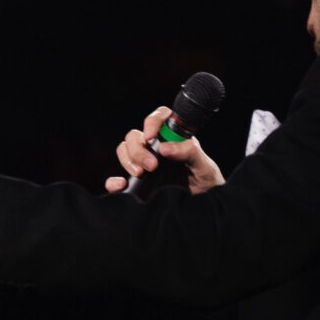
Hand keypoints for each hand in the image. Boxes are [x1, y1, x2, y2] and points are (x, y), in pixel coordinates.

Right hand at [103, 105, 224, 195]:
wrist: (203, 201)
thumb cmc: (205, 178)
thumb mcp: (203, 164)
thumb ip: (188, 152)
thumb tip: (165, 148)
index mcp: (173, 135)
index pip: (158, 117)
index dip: (151, 122)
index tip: (150, 137)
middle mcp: (155, 145)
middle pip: (135, 136)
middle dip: (139, 150)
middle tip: (152, 166)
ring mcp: (144, 161)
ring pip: (124, 150)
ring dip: (128, 161)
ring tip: (140, 174)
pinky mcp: (137, 180)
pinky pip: (117, 178)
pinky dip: (113, 182)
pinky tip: (120, 185)